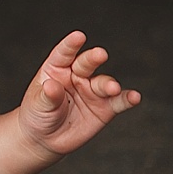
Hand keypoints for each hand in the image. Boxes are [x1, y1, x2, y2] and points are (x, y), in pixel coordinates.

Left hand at [16, 31, 139, 157]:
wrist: (46, 137)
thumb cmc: (38, 113)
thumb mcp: (38, 104)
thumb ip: (47, 96)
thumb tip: (52, 86)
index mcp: (57, 69)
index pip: (64, 54)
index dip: (71, 45)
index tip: (78, 36)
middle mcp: (77, 76)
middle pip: (87, 64)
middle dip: (94, 58)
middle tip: (100, 54)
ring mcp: (93, 91)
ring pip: (104, 83)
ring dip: (110, 84)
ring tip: (113, 88)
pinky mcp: (105, 108)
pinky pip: (119, 102)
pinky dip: (128, 99)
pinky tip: (135, 97)